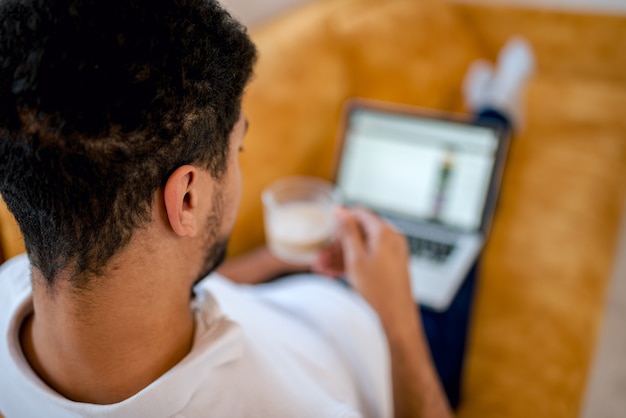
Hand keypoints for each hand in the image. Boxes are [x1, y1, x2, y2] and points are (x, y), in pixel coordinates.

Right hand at [314, 207, 414, 325]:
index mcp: (385, 233)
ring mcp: (392, 256)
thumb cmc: (379, 294)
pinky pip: (367, 260)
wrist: (395, 321)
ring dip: (340, 256)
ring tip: (322, 268)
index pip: (360, 213)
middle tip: (321, 254)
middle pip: (359, 233)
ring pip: (361, 248)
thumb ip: (348, 232)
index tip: (329, 230)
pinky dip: (351, 265)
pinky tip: (334, 275)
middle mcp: (392, 241)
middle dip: (338, 243)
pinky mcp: (389, 269)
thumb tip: (341, 211)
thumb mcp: (356, 259)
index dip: (342, 220)